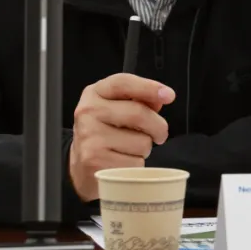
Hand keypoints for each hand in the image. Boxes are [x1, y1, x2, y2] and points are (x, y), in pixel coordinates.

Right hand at [69, 73, 175, 201]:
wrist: (81, 166)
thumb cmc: (105, 134)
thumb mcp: (117, 109)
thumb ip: (139, 100)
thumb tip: (161, 97)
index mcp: (94, 93)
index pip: (124, 83)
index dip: (149, 87)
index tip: (169, 95)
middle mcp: (88, 112)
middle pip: (139, 113)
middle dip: (158, 127)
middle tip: (159, 134)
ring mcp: (90, 136)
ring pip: (141, 142)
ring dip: (145, 149)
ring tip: (130, 149)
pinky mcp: (94, 161)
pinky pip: (135, 163)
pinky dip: (136, 166)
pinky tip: (123, 162)